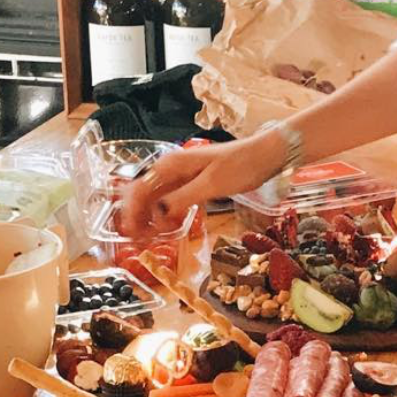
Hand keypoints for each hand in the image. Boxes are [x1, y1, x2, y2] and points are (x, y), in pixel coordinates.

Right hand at [115, 131, 282, 236]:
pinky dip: (166, 214)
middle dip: (138, 218)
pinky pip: (170, 200)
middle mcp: (169, 168)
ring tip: (156, 237)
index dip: (131, 213)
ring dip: (151, 218)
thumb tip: (158, 213)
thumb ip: (183, 198)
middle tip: (141, 241)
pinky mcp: (190, 183)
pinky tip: (171, 227)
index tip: (133, 234)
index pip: (138, 190)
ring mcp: (179, 175)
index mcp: (170, 165)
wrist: (264, 155)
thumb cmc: (241, 166)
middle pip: (142, 195)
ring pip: (154, 199)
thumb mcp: (211, 185)